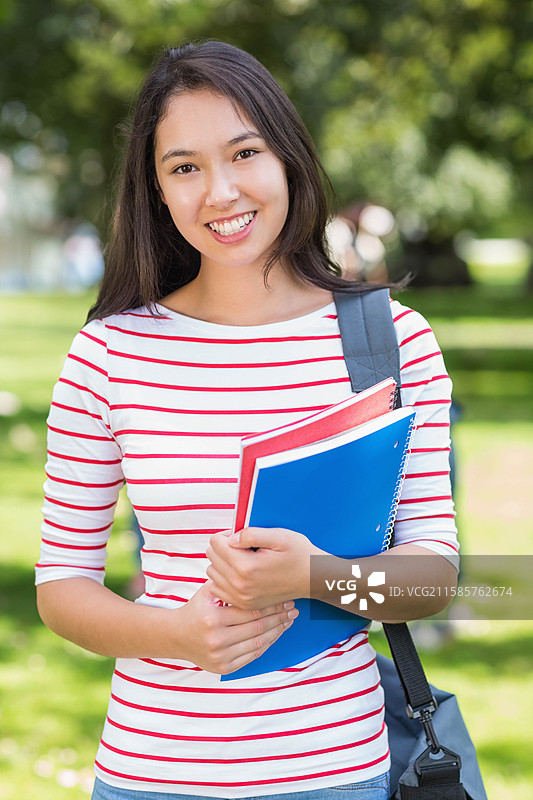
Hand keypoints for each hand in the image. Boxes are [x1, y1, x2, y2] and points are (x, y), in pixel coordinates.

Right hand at [177, 580, 297, 674]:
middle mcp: (217, 639)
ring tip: (288, 620)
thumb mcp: (206, 592)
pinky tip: (276, 634)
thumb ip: (226, 582)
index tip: (284, 598)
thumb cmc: (195, 610)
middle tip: (292, 608)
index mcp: (213, 618)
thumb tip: (252, 566)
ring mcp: (220, 656)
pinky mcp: (224, 667)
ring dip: (277, 631)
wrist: (176, 637)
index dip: (270, 605)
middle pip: (257, 627)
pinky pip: (252, 655)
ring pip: (258, 643)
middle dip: (278, 617)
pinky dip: (267, 644)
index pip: (250, 610)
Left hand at [206, 527, 319, 609]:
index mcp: (247, 567)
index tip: (240, 536)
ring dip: (222, 562)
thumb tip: (230, 539)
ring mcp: (241, 598)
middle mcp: (240, 586)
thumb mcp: (279, 536)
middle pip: (212, 557)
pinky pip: (217, 589)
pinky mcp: (244, 604)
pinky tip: (237, 572)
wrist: (312, 579)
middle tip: (242, 546)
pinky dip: (223, 578)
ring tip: (241, 559)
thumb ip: (251, 534)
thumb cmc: (298, 554)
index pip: (215, 543)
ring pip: (212, 572)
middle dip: (223, 547)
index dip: (226, 534)